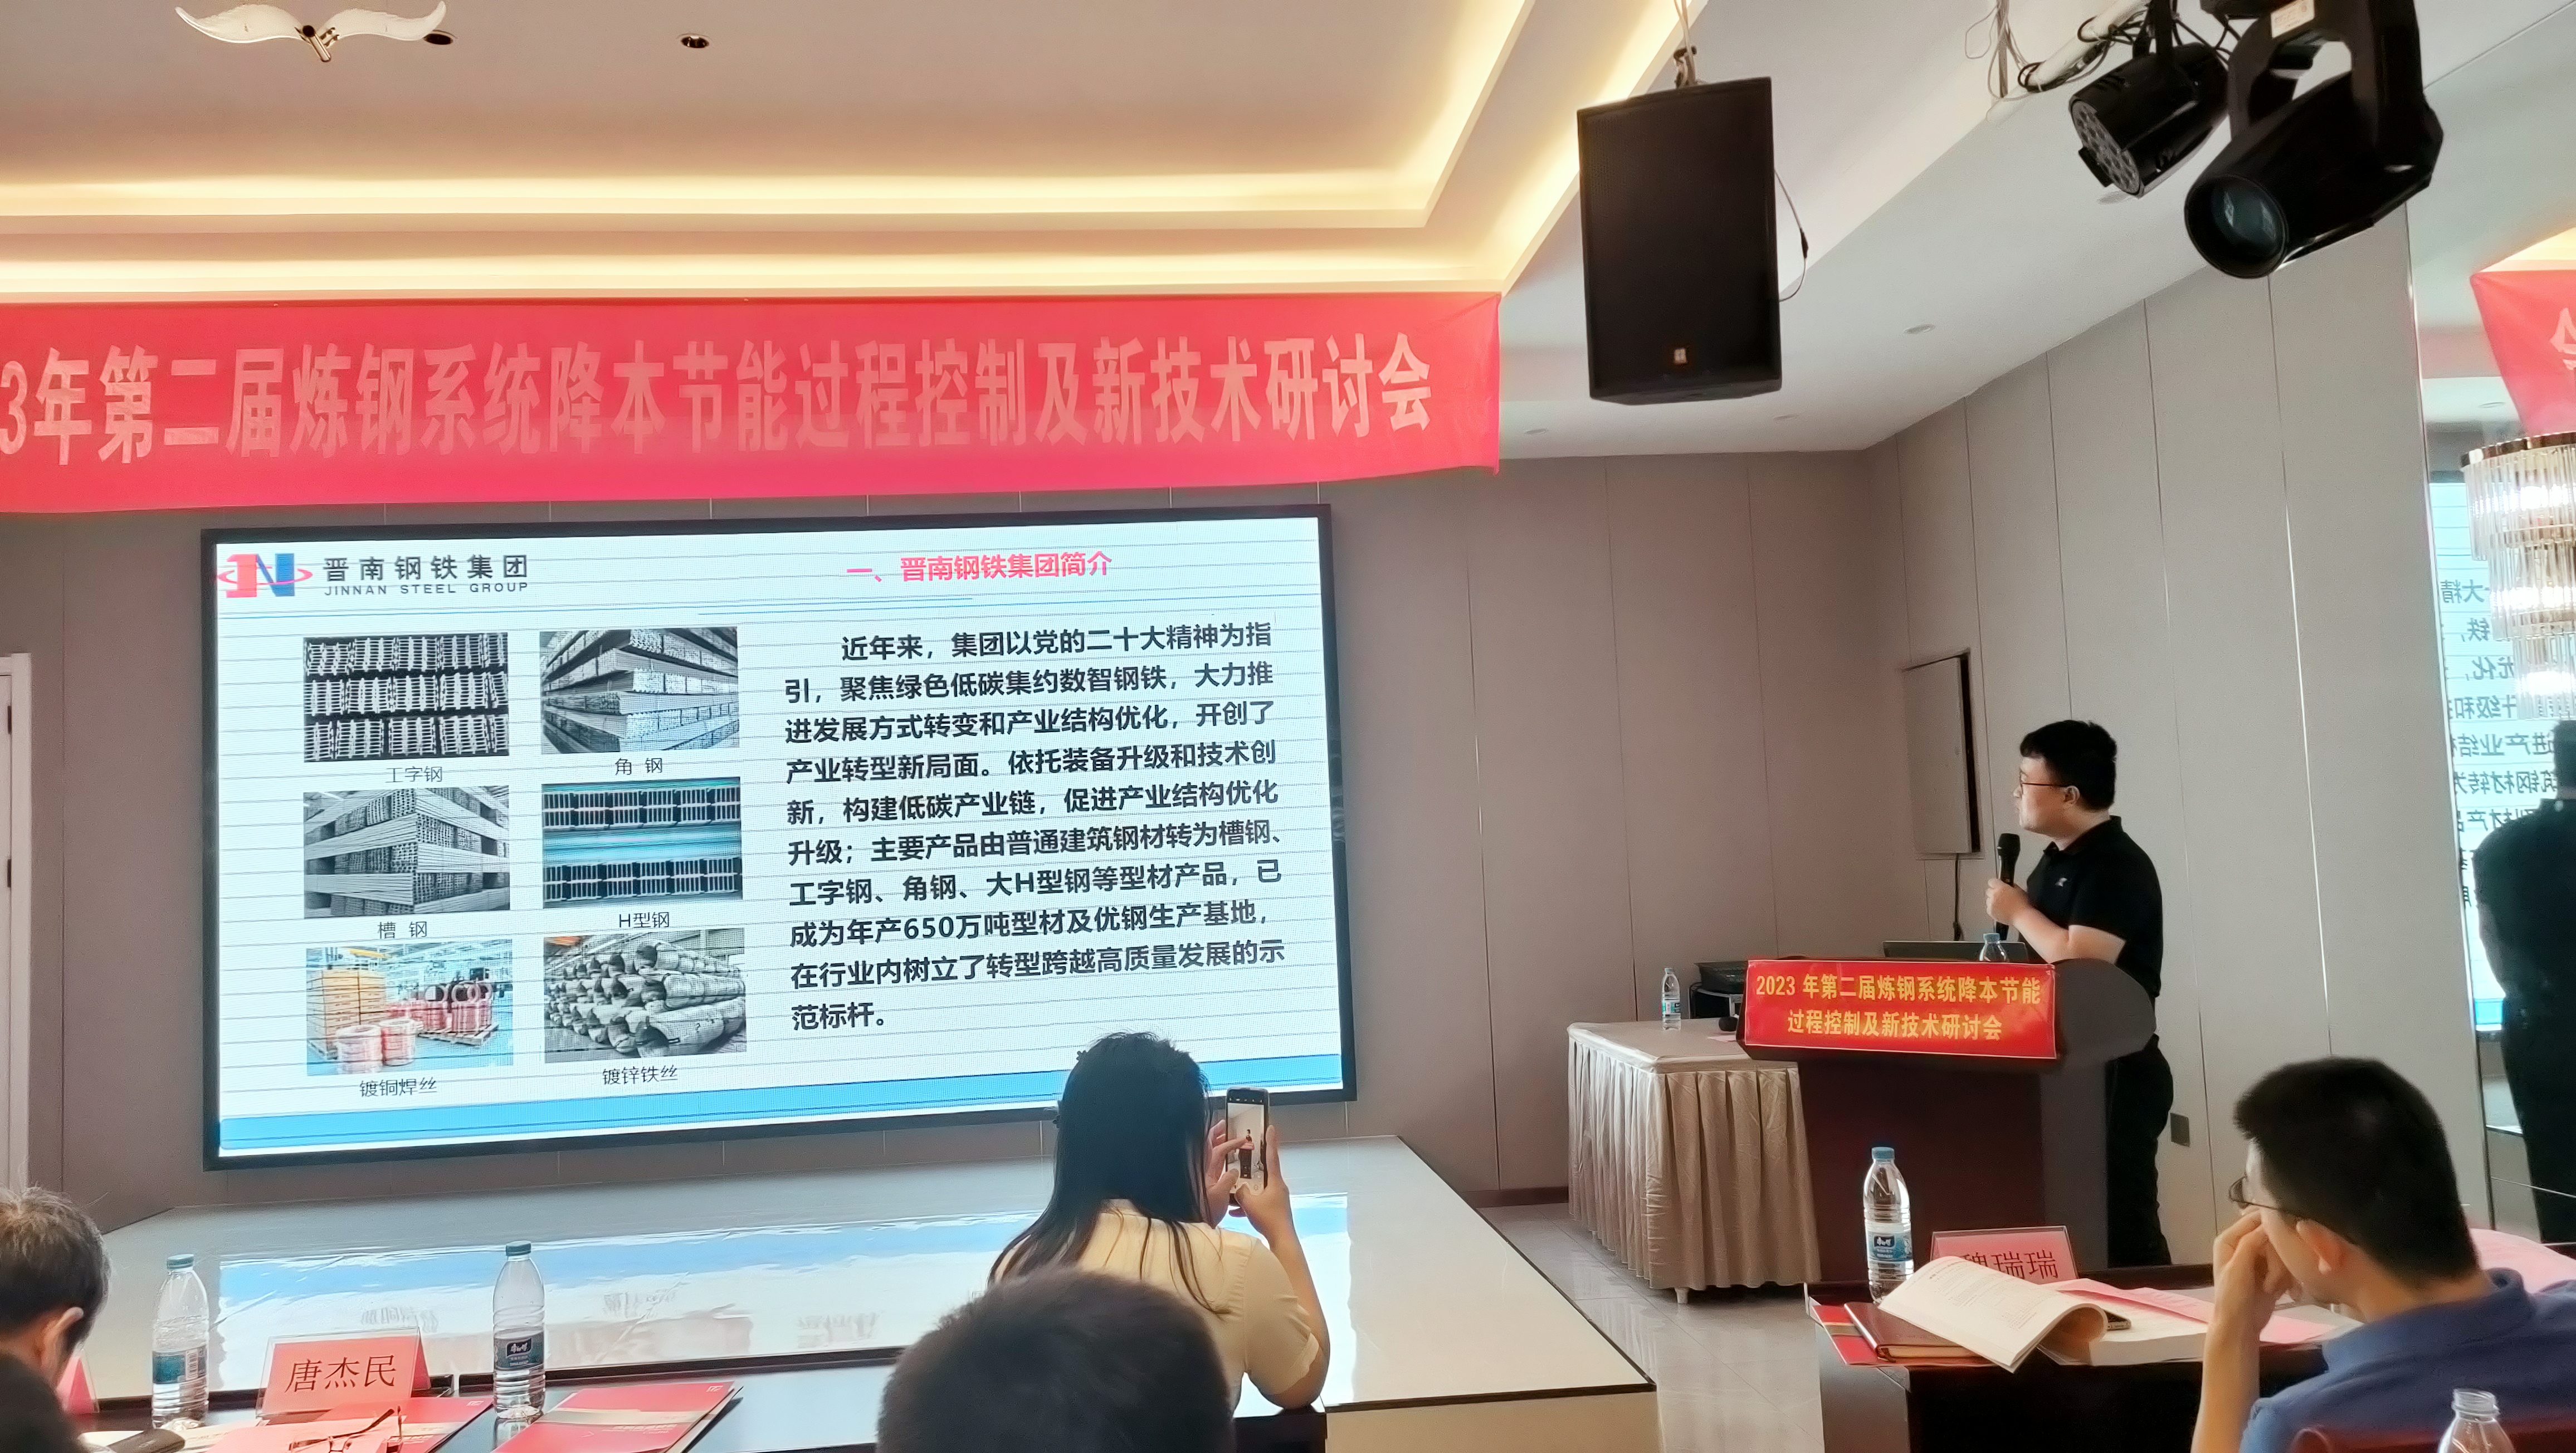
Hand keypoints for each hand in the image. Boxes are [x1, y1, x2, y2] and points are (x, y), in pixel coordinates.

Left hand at [1202, 1120, 1245, 1225]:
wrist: (1197, 1225)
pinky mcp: (1208, 1186)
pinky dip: (1220, 1159)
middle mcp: (1203, 1172)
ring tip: (1225, 1136)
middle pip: (1209, 1148)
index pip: (1217, 1150)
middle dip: (1216, 1135)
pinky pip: (1214, 1167)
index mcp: (1205, 1172)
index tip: (1239, 1138)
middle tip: (1224, 1125)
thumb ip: (1228, 1180)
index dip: (1228, 1142)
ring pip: (1211, 1156)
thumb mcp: (1220, 1196)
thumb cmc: (1205, 1213)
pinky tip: (1227, 1158)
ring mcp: (1205, 1178)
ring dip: (1218, 1145)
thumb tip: (1234, 1170)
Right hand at [1231, 1127, 1295, 1241]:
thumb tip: (1238, 1188)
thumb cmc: (1269, 1219)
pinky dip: (1248, 1205)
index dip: (1270, 1141)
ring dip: (1247, 1190)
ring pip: (1259, 1189)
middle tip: (1245, 1156)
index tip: (1271, 1127)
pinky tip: (1235, 1212)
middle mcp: (1278, 1187)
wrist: (1282, 1240)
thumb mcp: (1250, 1203)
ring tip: (1234, 1191)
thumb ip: (1241, 1192)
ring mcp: (1277, 1198)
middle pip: (1264, 1172)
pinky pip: (1259, 1202)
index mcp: (1275, 1181)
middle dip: (1252, 1167)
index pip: (1272, 1156)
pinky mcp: (1274, 1209)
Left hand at [1984, 879, 2028, 927]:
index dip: (1995, 884)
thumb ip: (2011, 885)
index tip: (1997, 886)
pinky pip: (1988, 908)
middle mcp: (1995, 895)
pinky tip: (2001, 910)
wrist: (2022, 917)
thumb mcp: (2019, 890)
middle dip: (1994, 893)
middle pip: (1989, 891)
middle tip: (2002, 897)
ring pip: (1988, 900)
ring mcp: (1992, 904)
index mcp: (2001, 888)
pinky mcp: (1990, 912)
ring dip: (1993, 901)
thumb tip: (2007, 884)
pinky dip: (1993, 909)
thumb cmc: (2022, 905)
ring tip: (2003, 905)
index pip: (1992, 881)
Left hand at [2210, 1210, 2295, 1332]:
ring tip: (2272, 1289)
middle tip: (2271, 1279)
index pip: (2254, 1217)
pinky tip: (2291, 1294)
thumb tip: (2268, 1221)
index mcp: (2230, 1239)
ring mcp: (2260, 1259)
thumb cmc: (2233, 1297)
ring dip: (2283, 1273)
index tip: (2286, 1235)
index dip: (2271, 1223)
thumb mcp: (2239, 1268)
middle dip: (2277, 1259)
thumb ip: (2251, 1243)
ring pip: (2284, 1252)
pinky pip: (2290, 1267)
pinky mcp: (2273, 1272)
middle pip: (2273, 1236)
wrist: (2241, 1327)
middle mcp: (2244, 1245)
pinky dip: (2291, 1281)